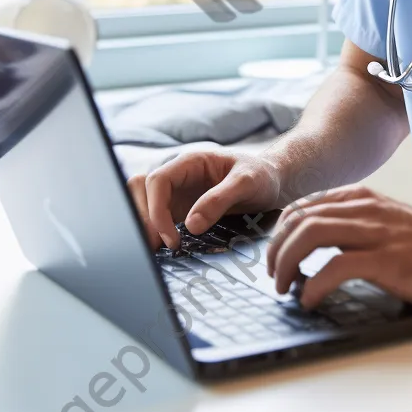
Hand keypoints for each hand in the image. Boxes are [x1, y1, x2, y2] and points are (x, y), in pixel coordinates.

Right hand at [126, 150, 281, 250]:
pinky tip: (163, 249)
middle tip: (156, 248)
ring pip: (143, 203)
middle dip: (142, 217)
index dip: (156, 209)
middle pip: (140, 189)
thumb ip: (220, 199)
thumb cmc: (261, 175)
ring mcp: (177, 193)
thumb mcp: (247, 182)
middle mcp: (178, 176)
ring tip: (155, 250)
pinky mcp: (180, 209)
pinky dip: (154, 232)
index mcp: (190, 162)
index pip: (157, 181)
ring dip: (144, 224)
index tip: (171, 237)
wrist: (272, 181)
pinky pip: (157, 218)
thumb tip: (192, 225)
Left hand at [264, 184, 411, 308]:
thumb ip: (351, 222)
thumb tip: (312, 241)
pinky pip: (338, 266)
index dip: (280, 230)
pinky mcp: (387, 259)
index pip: (303, 205)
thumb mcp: (382, 218)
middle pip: (300, 218)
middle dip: (276, 247)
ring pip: (312, 234)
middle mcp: (363, 209)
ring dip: (287, 261)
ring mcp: (375, 233)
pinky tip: (310, 299)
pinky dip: (315, 284)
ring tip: (283, 285)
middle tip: (273, 274)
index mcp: (360, 198)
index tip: (274, 252)